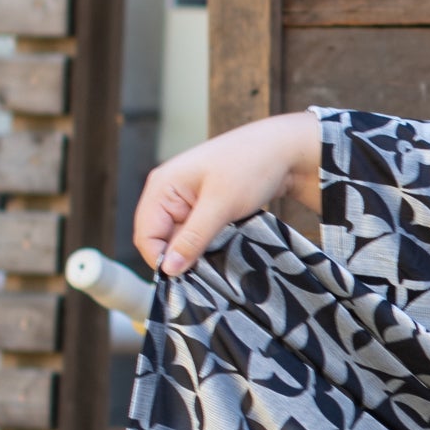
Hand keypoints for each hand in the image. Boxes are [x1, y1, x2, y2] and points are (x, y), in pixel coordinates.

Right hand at [134, 112, 321, 280]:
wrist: (284, 149)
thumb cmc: (250, 165)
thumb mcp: (221, 205)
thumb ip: (192, 238)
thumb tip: (169, 269)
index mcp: (162, 186)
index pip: (146, 236)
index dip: (161, 260)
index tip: (185, 279)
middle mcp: (168, 193)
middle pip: (161, 240)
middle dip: (179, 258)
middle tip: (205, 273)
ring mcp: (185, 201)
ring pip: (180, 240)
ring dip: (195, 254)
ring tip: (217, 260)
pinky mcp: (203, 208)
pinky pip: (195, 235)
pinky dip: (206, 246)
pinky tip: (222, 251)